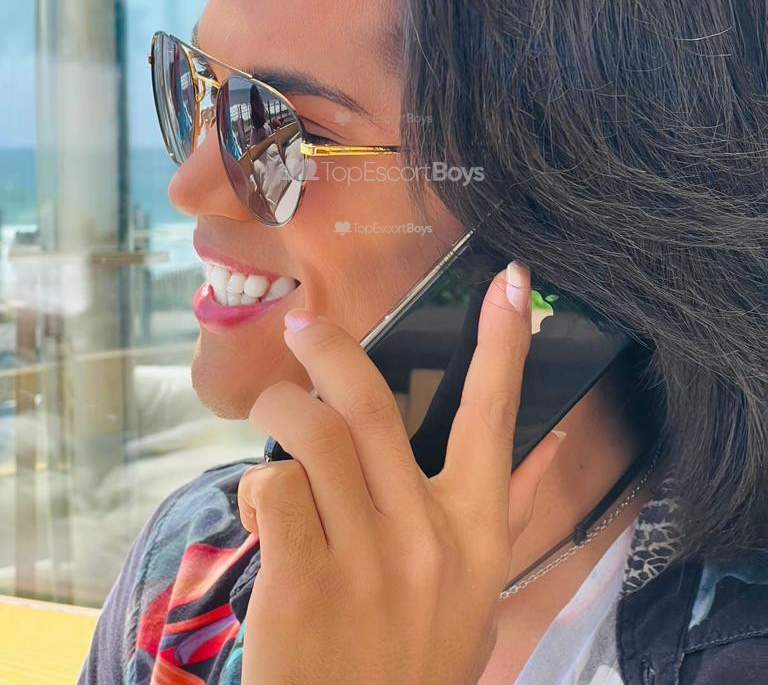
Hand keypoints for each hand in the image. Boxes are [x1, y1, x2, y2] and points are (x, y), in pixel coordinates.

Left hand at [238, 262, 564, 684]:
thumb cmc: (413, 660)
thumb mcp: (474, 592)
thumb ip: (505, 510)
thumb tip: (549, 443)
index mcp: (473, 532)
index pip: (493, 417)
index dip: (503, 344)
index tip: (510, 281)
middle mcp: (425, 536)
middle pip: (373, 403)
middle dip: (331, 350)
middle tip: (304, 331)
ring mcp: (366, 560)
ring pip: (314, 433)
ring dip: (280, 409)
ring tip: (270, 414)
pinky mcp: (304, 583)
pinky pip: (275, 487)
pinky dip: (260, 484)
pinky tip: (263, 511)